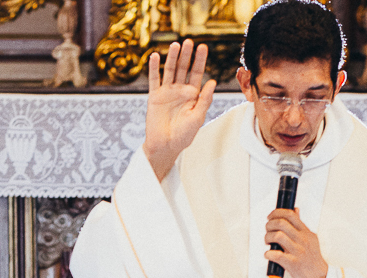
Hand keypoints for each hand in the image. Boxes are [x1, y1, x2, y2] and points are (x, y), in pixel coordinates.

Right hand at [144, 40, 216, 181]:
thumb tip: (212, 82)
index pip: (197, 74)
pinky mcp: (154, 96)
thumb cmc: (184, 135)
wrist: (166, 146)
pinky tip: (156, 56)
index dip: (200, 61)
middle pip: (183, 68)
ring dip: (172, 58)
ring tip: (175, 45)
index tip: (203, 47)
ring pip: (169, 71)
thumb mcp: (198, 117)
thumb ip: (204, 100)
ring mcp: (167, 92)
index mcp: (192, 95)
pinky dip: (154, 68)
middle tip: (189, 41)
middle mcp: (179, 91)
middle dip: (186, 55)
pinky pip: (154, 80)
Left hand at [264, 208, 327, 277]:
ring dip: (268, 237)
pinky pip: (277, 255)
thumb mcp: (310, 239)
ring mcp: (298, 252)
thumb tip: (295, 211)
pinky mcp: (293, 264)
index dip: (277, 213)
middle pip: (281, 223)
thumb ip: (301, 226)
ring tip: (268, 242)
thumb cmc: (313, 261)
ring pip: (278, 236)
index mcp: (306, 233)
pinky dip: (268, 254)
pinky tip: (269, 255)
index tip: (271, 217)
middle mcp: (302, 240)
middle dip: (269, 225)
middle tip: (268, 230)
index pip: (291, 215)